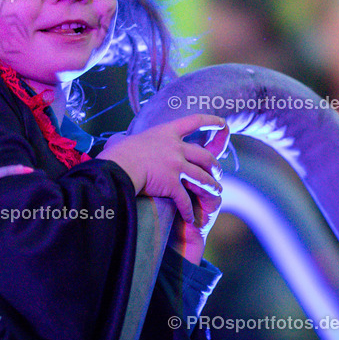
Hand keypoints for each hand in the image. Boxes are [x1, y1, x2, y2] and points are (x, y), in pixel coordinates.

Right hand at [98, 114, 225, 226]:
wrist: (118, 167)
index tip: (222, 122)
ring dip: (211, 186)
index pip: (194, 121)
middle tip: (218, 171)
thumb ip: (128, 140)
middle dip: (215, 164)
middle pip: (204, 155)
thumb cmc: (116, 154)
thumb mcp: (126, 140)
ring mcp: (176, 166)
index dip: (210, 121)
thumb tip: (117, 140)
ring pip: (202, 177)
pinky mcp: (172, 184)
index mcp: (166, 132)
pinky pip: (185, 199)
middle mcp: (175, 147)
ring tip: (217, 192)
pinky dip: (189, 210)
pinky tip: (191, 218)